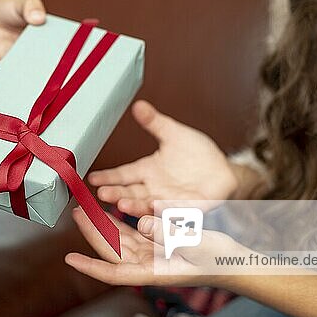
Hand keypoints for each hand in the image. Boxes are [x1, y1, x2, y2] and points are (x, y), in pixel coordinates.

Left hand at [65, 207, 239, 286]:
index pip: (114, 272)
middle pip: (113, 250)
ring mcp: (154, 254)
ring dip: (104, 225)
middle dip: (92, 232)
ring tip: (88, 208)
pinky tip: (112, 211)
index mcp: (156, 270)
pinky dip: (121, 222)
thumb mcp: (199, 243)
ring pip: (120, 240)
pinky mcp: (159, 245)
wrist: (237, 263)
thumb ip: (170, 233)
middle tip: (77, 212)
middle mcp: (150, 264)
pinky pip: (133, 234)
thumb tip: (141, 222)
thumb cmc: (222, 260)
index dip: (90, 266)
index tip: (69, 259)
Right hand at [88, 100, 237, 216]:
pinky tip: (155, 206)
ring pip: (149, 206)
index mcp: (147, 172)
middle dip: (116, 194)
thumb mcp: (174, 134)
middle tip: (102, 193)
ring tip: (122, 203)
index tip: (91, 178)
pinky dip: (166, 210)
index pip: (122, 175)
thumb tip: (139, 105)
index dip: (107, 177)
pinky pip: (177, 211)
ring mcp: (171, 201)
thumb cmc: (198, 155)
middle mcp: (155, 190)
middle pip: (130, 193)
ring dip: (135, 206)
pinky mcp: (191, 208)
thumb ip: (155, 123)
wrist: (225, 169)